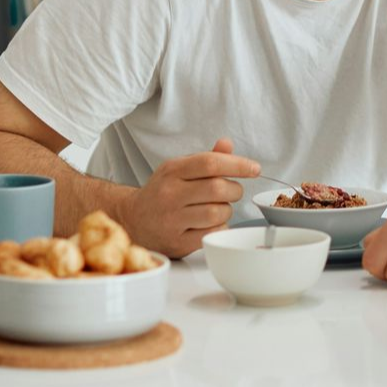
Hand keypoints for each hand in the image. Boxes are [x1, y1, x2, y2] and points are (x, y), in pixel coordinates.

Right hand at [123, 138, 260, 258]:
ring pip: (217, 213)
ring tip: (219, 208)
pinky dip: (219, 227)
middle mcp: (169, 194)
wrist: (132, 220)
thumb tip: (227, 144)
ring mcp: (172, 220)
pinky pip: (212, 233)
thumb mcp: (178, 169)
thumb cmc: (162, 192)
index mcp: (172, 171)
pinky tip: (210, 223)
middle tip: (233, 191)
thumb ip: (205, 158)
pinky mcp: (177, 242)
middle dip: (234, 190)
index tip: (254, 169)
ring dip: (227, 210)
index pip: (210, 163)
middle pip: (217, 188)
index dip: (237, 164)